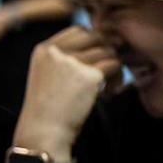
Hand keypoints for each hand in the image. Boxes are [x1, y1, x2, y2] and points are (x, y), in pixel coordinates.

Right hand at [13, 26, 121, 156]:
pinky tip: (110, 91)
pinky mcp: (89, 75)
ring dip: (114, 66)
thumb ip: (65, 59)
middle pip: (96, 36)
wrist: (44, 131)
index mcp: (44, 49)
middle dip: (107, 51)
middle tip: (110, 70)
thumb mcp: (48, 76)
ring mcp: (73, 62)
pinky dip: (118, 78)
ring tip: (110, 85)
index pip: (78, 30)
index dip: (94, 42)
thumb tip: (100, 47)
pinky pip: (115, 65)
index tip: (99, 59)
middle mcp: (57, 51)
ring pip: (108, 50)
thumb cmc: (49, 109)